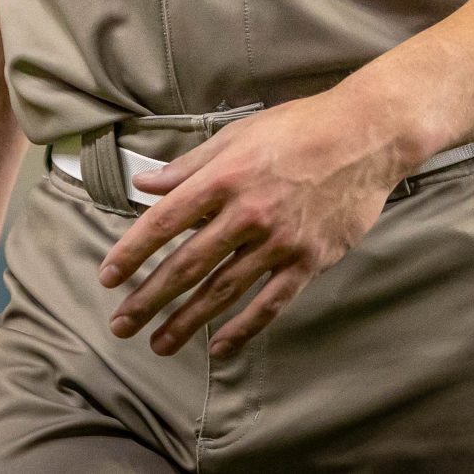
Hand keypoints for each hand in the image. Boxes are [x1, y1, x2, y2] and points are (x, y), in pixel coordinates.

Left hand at [95, 90, 413, 359]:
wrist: (365, 137)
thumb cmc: (298, 128)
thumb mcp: (237, 134)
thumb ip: (189, 165)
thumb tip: (146, 185)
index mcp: (223, 178)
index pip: (164, 223)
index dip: (132, 252)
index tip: (108, 277)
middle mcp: (246, 214)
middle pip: (187, 265)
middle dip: (149, 298)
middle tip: (121, 324)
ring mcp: (279, 242)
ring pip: (222, 291)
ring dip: (187, 322)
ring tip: (159, 343)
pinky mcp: (309, 261)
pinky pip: (270, 303)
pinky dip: (243, 328)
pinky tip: (219, 346)